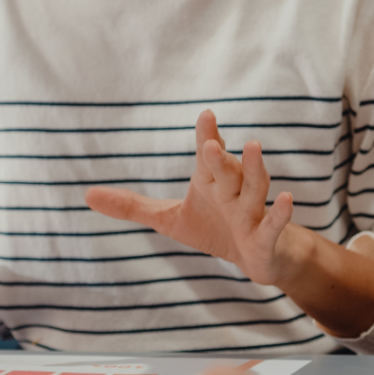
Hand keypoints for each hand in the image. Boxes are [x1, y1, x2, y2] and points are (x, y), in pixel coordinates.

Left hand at [86, 110, 296, 286]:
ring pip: (255, 188)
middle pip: (228, 171)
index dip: (206, 136)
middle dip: (221, 157)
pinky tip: (287, 199)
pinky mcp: (265, 237)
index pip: (207, 156)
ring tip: (254, 147)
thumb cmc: (213, 229)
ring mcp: (251, 213)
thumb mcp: (168, 219)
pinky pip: (273, 224)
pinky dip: (280, 214)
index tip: (205, 115)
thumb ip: (130, 206)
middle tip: (212, 143)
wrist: (255, 258)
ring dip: (255, 170)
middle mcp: (232, 192)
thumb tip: (86, 195)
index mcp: (210, 183)